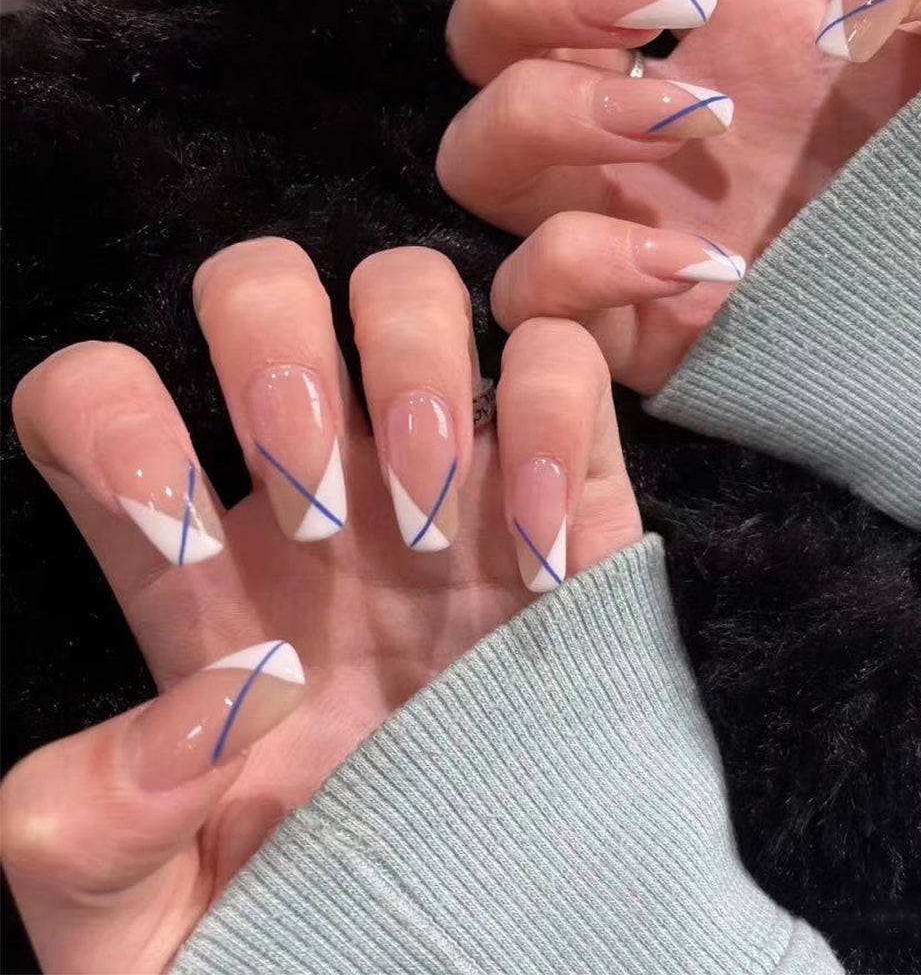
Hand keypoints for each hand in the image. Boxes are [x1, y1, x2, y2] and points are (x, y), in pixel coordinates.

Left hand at [0, 238, 640, 973]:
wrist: (473, 959)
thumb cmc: (304, 931)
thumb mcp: (140, 931)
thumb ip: (86, 835)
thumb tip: (206, 700)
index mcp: (192, 569)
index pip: (105, 391)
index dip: (113, 410)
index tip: (176, 527)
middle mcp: (316, 490)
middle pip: (265, 280)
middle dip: (279, 353)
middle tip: (318, 508)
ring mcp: (447, 481)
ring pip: (415, 287)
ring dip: (414, 367)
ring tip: (433, 523)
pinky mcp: (568, 500)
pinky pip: (564, 368)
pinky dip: (554, 416)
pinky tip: (544, 559)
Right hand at [437, 0, 920, 392]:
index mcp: (720, 14)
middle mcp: (648, 105)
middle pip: (488, 14)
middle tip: (684, 12)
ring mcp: (627, 215)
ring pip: (474, 151)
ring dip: (558, 115)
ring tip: (701, 124)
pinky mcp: (632, 324)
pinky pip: (527, 293)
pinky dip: (583, 266)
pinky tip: (708, 262)